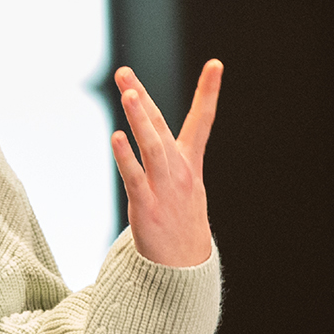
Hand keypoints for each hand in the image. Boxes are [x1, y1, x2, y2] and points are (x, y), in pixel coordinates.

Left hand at [111, 60, 222, 266]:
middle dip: (143, 98)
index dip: (208, 92)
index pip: (202, 121)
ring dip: (140, 119)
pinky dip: (126, 157)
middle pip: (159, 127)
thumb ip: (166, 151)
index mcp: (189, 163)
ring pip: (152, 147)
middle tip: (124, 74)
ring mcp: (165, 188)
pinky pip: (136, 178)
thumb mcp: (182, 183)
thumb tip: (153, 124)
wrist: (184, 269)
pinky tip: (116, 137)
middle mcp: (178, 171)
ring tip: (129, 93)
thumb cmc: (179, 220)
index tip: (216, 64)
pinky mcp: (148, 207)